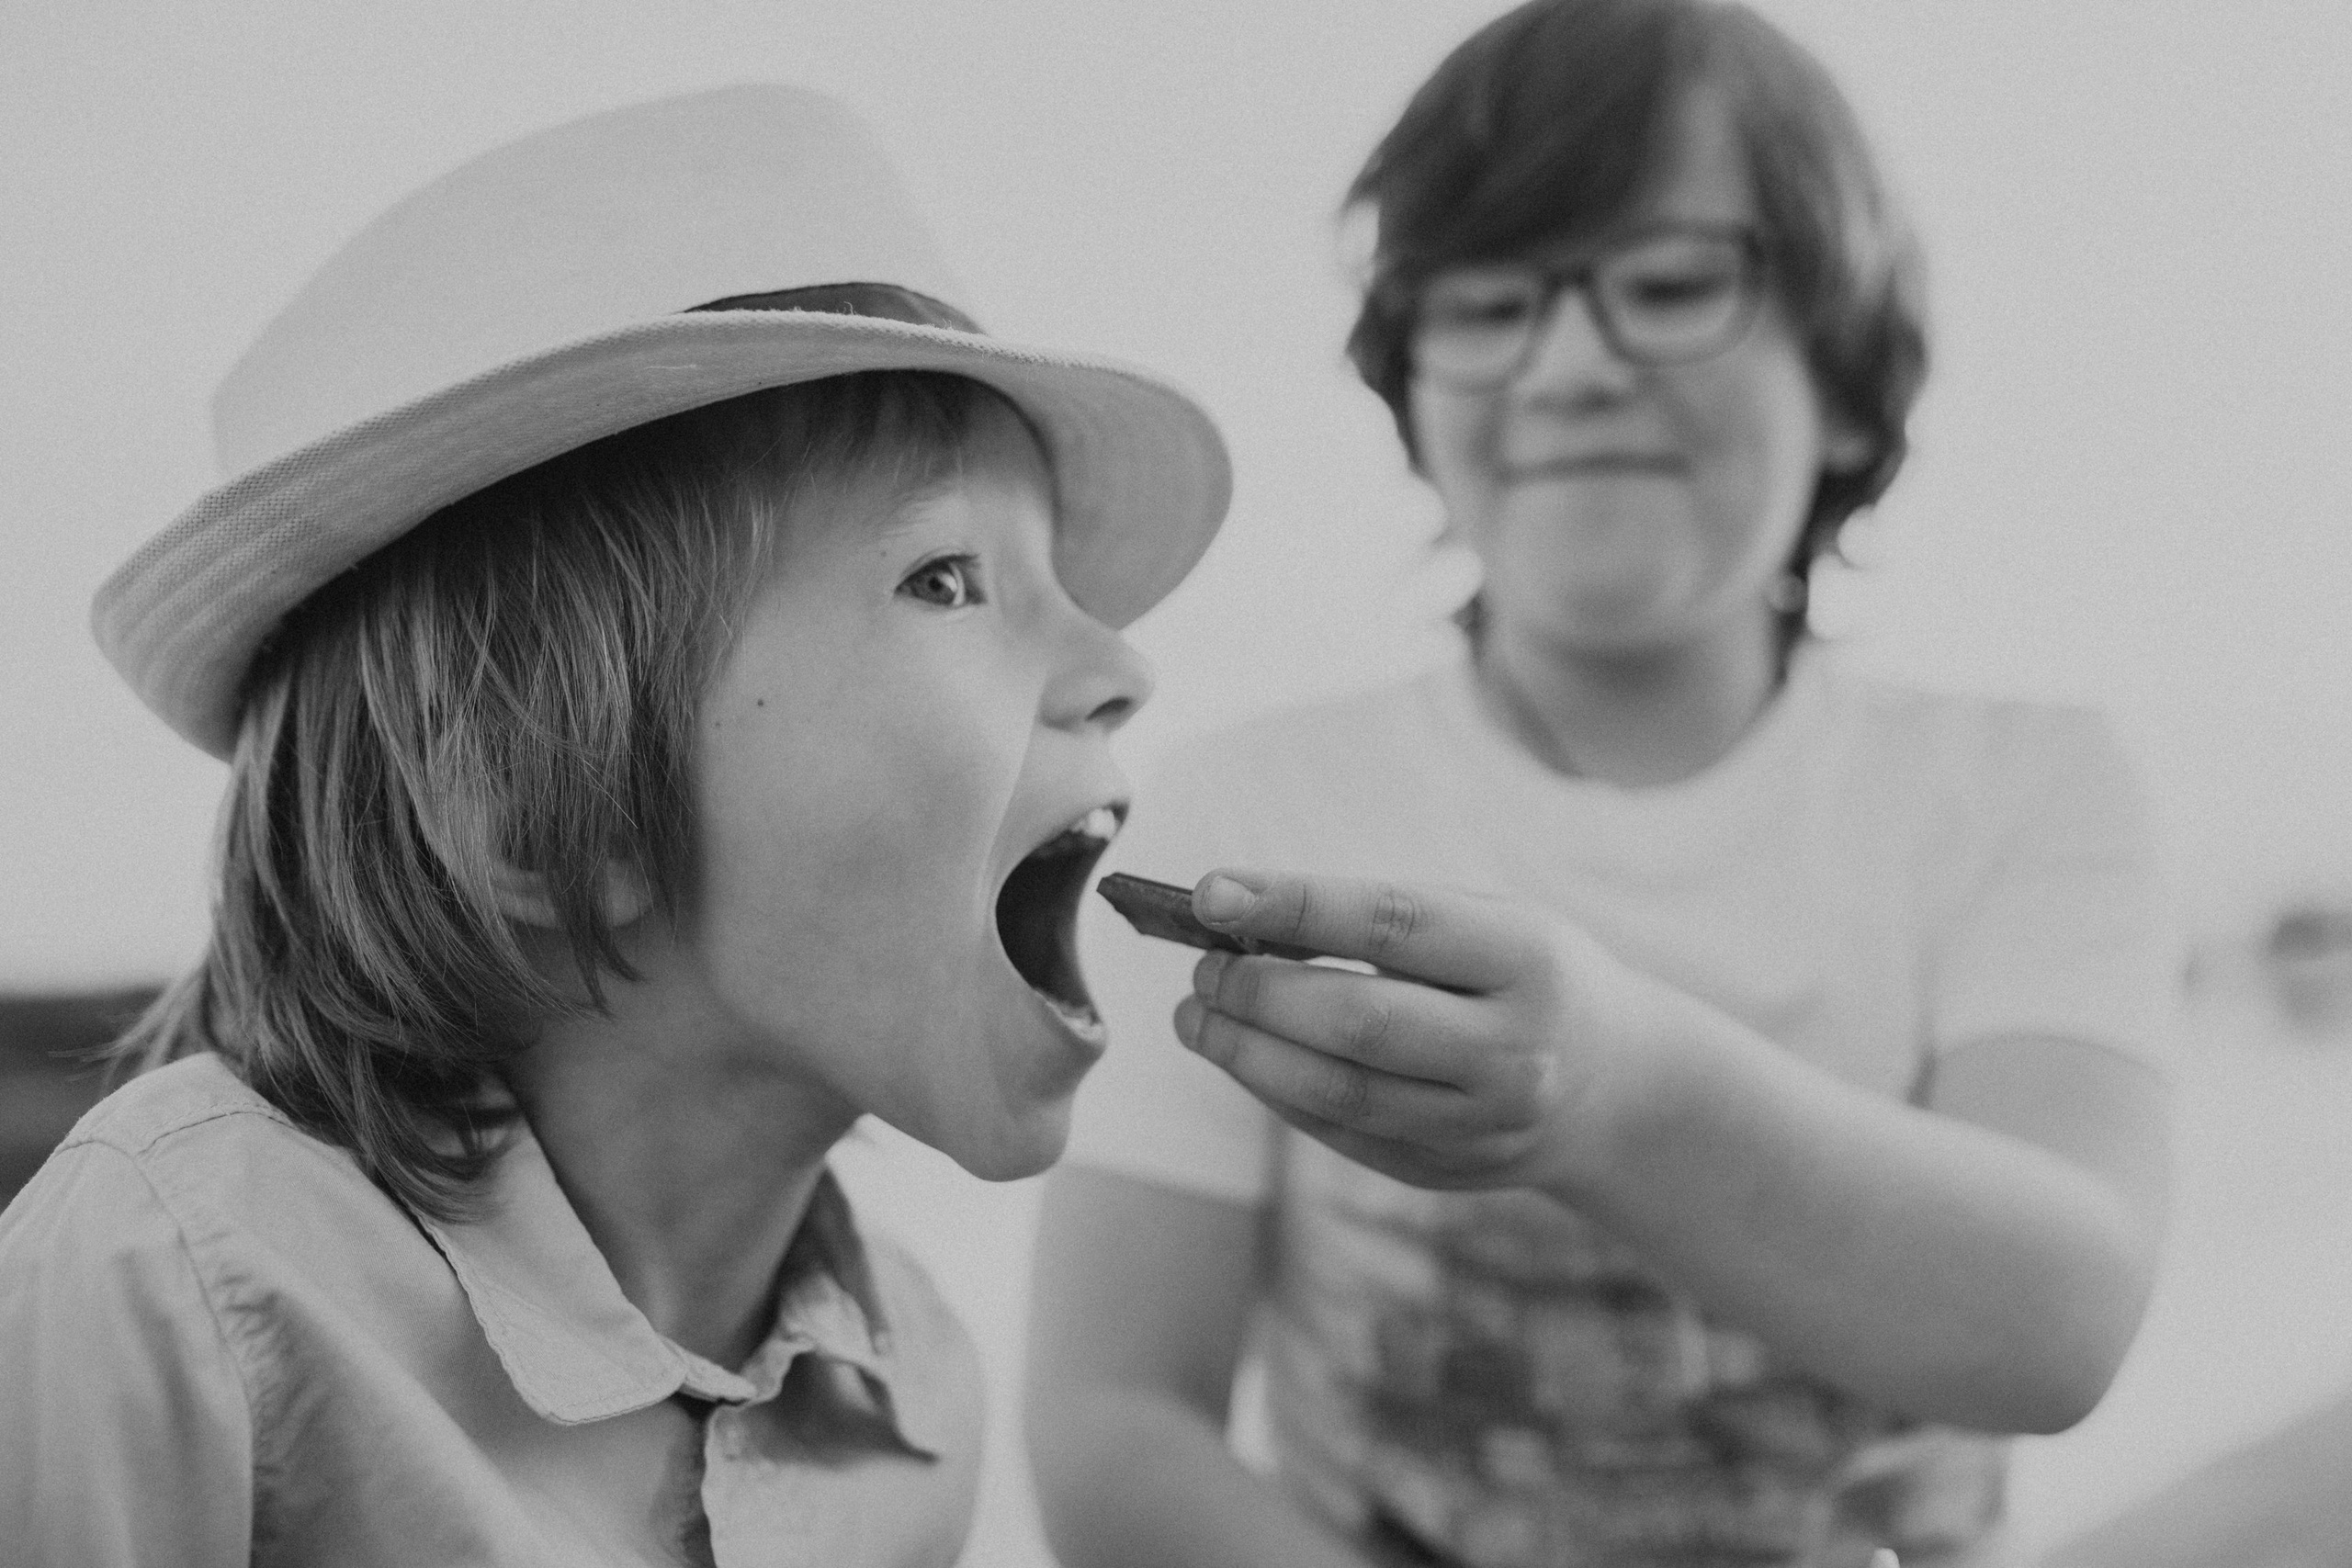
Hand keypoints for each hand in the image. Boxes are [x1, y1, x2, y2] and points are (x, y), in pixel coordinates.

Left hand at [1171, 868, 1657, 1192]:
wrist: (1620, 1087)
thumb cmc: (1527, 976)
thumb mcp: (1489, 922)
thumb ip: (1382, 919)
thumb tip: (1242, 919)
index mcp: (1527, 959)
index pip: (1393, 926)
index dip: (1294, 907)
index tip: (1212, 893)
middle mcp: (1513, 1049)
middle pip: (1357, 1022)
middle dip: (1257, 992)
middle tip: (1201, 967)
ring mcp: (1483, 1124)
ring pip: (1338, 1093)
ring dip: (1246, 1052)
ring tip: (1196, 1016)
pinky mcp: (1450, 1173)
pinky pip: (1341, 1134)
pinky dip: (1277, 1092)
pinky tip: (1244, 1057)